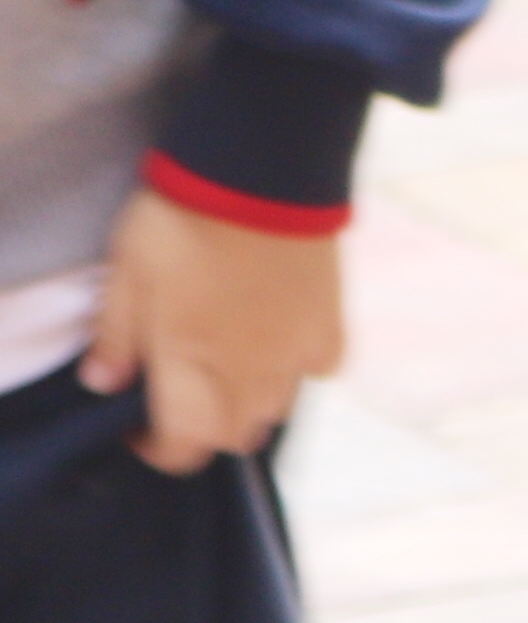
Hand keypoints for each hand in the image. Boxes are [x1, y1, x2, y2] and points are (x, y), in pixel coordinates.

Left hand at [85, 187, 341, 474]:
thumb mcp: (126, 273)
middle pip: (232, 435)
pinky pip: (320, 370)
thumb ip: (115, 336)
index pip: (183, 443)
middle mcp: (249, 368)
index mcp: (191, 360)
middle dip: (203, 429)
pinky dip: (300, 371)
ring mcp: (295, 348)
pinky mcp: (330, 321)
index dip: (159, 449)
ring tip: (227, 373)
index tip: (138, 430)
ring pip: (275, 409)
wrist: (259, 172)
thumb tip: (103, 383)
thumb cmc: (183, 220)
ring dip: (248, 405)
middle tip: (180, 400)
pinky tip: (282, 347)